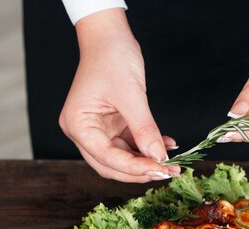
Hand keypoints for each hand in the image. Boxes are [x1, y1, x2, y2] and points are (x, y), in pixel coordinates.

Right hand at [59, 9, 178, 181]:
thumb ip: (144, 128)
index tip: (160, 170)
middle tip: (167, 172)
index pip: (106, 157)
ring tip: (171, 162)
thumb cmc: (111, 57)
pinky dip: (147, 146)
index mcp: (78, 124)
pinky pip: (130, 144)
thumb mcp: (130, 94)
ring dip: (146, 161)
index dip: (133, 167)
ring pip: (122, 157)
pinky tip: (166, 145)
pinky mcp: (112, 125)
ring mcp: (98, 129)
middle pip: (111, 164)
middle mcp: (84, 131)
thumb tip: (159, 157)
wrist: (110, 36)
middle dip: (139, 170)